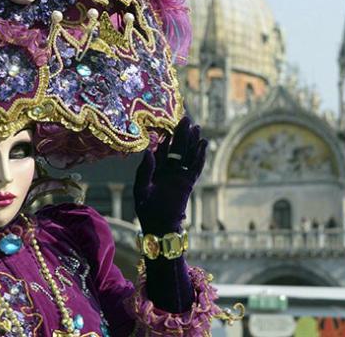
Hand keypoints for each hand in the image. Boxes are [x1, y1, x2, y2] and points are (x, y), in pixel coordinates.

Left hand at [133, 116, 206, 235]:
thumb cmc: (146, 208)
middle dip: (182, 134)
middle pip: (177, 148)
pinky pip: (195, 167)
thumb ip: (145, 170)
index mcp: (155, 168)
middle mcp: (169, 170)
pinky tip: (203, 145)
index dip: (166, 136)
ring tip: (197, 128)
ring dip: (192, 142)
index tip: (169, 124)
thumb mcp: (141, 188)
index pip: (162, 149)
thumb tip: (149, 151)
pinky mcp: (188, 183)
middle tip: (187, 119)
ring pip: (188, 155)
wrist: (158, 225)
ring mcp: (179, 176)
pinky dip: (200, 156)